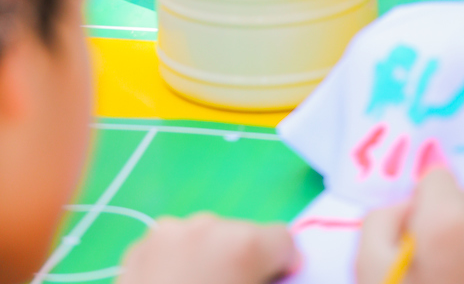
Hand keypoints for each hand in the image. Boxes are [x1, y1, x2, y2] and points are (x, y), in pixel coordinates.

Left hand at [120, 214, 298, 283]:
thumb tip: (262, 278)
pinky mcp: (138, 247)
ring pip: (203, 238)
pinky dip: (176, 265)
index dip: (282, 266)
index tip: (275, 283)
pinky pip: (171, 248)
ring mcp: (168, 233)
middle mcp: (207, 226)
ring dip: (207, 260)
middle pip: (240, 237)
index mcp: (244, 245)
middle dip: (240, 263)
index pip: (283, 241)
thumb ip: (265, 282)